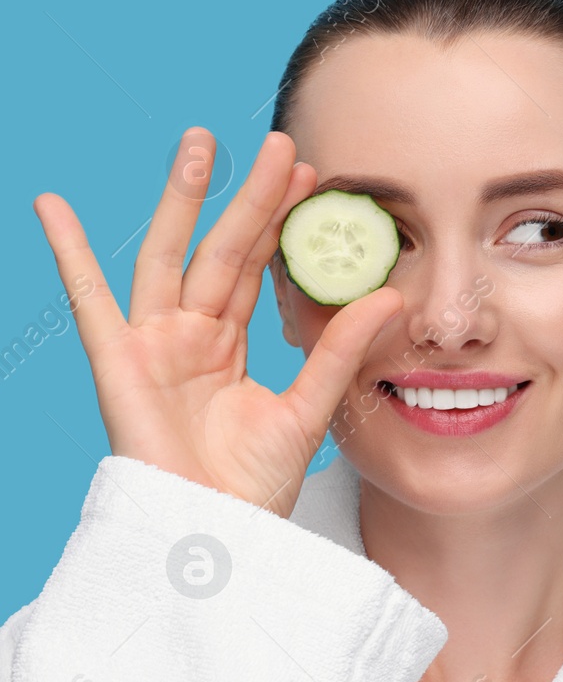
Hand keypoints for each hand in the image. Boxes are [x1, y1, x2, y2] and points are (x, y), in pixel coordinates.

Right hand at [32, 127, 401, 518]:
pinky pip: (89, 301)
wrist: (217, 539)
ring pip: (170, 257)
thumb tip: (389, 296)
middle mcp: (188, 337)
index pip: (258, 268)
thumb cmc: (252, 488)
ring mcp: (151, 346)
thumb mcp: (308, 409)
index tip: (314, 176)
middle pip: (221, 250)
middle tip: (279, 142)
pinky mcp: (118, 365)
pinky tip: (54, 207)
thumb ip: (338, 351)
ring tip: (201, 142)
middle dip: (249, 197)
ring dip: (182, 199)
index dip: (283, 222)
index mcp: (228, 346)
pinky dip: (69, 253)